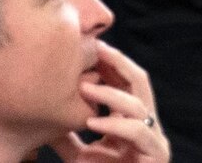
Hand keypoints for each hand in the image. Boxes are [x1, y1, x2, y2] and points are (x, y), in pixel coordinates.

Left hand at [53, 43, 169, 162]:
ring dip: (111, 93)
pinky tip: (93, 122)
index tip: (86, 49)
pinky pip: (138, 132)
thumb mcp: (79, 157)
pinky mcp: (157, 156)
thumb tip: (44, 114)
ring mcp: (154, 140)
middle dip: (118, 63)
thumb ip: (67, 136)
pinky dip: (115, 124)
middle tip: (95, 49)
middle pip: (139, 82)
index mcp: (131, 122)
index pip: (125, 82)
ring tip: (84, 88)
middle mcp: (146, 126)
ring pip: (140, 104)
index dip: (109, 64)